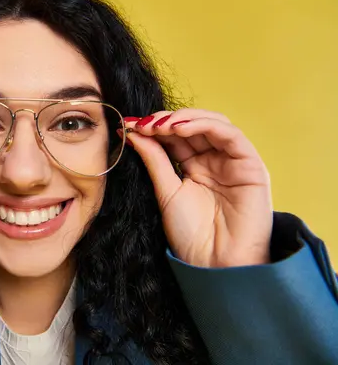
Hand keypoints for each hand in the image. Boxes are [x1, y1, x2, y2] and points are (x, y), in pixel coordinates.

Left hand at [122, 109, 272, 267]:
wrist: (213, 264)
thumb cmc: (191, 234)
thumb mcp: (166, 190)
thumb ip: (154, 159)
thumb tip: (132, 131)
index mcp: (195, 167)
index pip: (176, 136)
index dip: (154, 127)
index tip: (129, 125)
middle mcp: (216, 161)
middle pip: (193, 126)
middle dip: (166, 120)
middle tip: (142, 124)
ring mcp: (234, 162)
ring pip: (213, 124)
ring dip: (184, 118)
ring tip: (159, 125)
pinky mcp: (251, 165)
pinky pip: (231, 135)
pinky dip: (205, 125)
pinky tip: (180, 128)